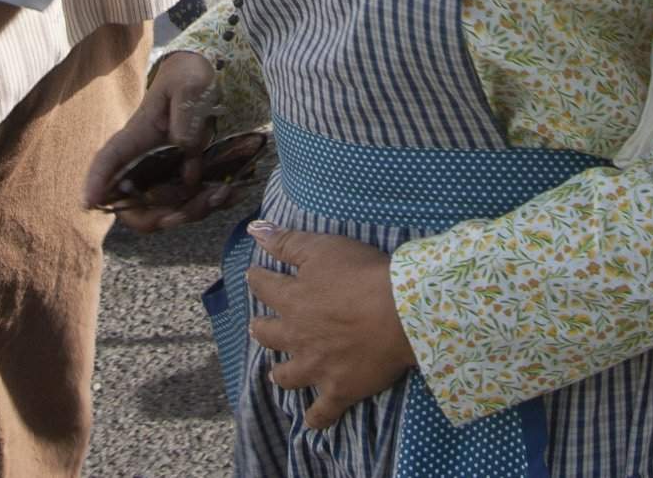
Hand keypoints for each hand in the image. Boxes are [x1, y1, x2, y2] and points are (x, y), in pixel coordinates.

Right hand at [82, 50, 231, 231]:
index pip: (108, 160)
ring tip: (224, 192)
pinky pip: (193, 203)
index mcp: (137, 136)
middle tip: (187, 211)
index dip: (95, 182)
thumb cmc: (189, 77)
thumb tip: (184, 149)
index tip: (89, 203)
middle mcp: (146, 161)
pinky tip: (232, 192)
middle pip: (135, 204)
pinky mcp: (187, 177)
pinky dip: (211, 205)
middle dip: (159, 217)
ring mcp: (166, 173)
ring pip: (166, 210)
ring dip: (192, 212)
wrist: (208, 77)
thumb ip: (186, 114)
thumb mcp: (189, 85)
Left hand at [245, 223, 415, 430]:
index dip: (258, 279)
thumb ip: (287, 242)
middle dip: (261, 330)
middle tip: (258, 327)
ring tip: (279, 373)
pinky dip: (317, 418)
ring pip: (288, 376)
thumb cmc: (362, 275)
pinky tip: (313, 422)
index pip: (264, 287)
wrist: (399, 314)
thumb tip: (254, 230)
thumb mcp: (322, 248)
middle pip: (269, 336)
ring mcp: (316, 367)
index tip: (254, 275)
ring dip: (281, 374)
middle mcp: (297, 337)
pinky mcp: (339, 390)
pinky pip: (322, 413)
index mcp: (292, 300)